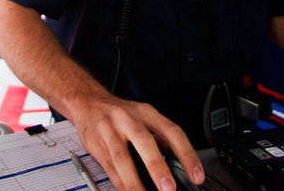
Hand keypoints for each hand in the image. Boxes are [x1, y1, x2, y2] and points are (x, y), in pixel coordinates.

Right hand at [68, 95, 203, 190]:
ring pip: (123, 159)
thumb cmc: (119, 113)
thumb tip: (181, 164)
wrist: (87, 101)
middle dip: (157, 167)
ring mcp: (110, 131)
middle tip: (168, 188)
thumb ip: (160, 138)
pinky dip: (121, 184)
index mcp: (146, 112)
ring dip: (135, 183)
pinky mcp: (96, 145)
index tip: (196, 175)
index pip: (171, 131)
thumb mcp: (143, 117)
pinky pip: (110, 168)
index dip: (187, 154)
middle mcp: (128, 119)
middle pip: (144, 142)